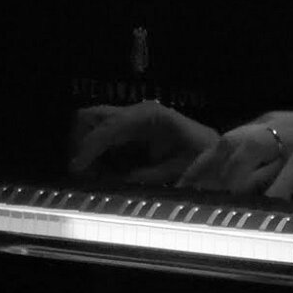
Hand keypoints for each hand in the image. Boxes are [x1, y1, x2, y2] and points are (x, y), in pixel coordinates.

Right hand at [69, 101, 218, 183]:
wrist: (216, 154)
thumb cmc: (201, 160)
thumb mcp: (178, 171)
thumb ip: (148, 175)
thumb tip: (118, 180)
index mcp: (150, 116)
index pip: (110, 127)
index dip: (90, 147)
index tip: (77, 169)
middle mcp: (137, 112)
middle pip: (92, 116)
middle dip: (81, 142)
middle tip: (80, 171)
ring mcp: (132, 120)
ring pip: (92, 124)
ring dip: (86, 148)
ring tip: (90, 174)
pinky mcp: (130, 131)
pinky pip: (103, 137)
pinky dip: (95, 153)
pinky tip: (99, 171)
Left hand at [178, 109, 292, 199]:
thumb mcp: (292, 153)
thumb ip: (267, 166)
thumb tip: (237, 191)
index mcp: (267, 123)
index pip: (223, 141)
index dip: (201, 162)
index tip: (181, 184)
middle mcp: (276, 125)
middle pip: (229, 144)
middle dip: (206, 170)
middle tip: (189, 196)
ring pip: (252, 154)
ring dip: (232, 179)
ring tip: (217, 202)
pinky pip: (290, 171)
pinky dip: (276, 189)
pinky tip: (265, 206)